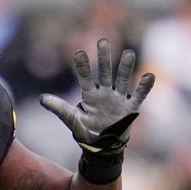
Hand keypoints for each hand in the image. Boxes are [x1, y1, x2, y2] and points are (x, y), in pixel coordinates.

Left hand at [40, 38, 153, 154]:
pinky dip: (144, 87)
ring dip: (125, 68)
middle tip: (103, 41)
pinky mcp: (130, 108)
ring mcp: (118, 99)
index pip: (86, 78)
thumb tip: (42, 98)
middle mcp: (105, 93)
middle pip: (105, 73)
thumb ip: (60, 109)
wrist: (103, 148)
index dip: (83, 67)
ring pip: (123, 80)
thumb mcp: (72, 120)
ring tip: (128, 54)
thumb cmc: (86, 132)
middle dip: (104, 58)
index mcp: (90, 95)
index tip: (79, 53)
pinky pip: (139, 96)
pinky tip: (149, 76)